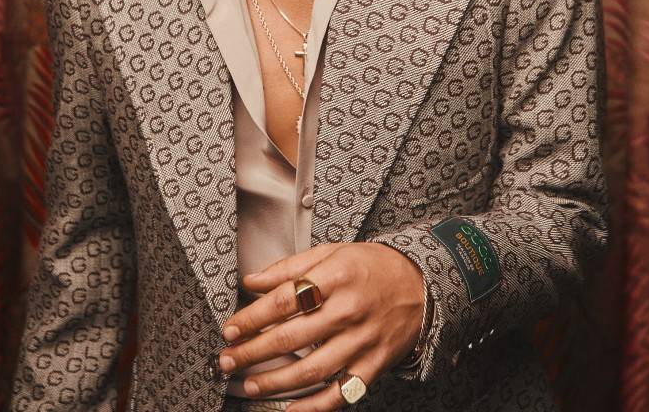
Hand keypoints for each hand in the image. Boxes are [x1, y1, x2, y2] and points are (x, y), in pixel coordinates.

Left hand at [217, 242, 424, 409]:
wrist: (420, 284)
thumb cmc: (371, 266)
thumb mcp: (332, 252)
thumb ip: (289, 267)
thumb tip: (252, 280)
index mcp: (336, 276)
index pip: (283, 300)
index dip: (251, 318)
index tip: (230, 329)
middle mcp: (348, 310)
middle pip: (291, 338)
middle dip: (253, 352)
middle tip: (228, 359)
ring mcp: (361, 341)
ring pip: (311, 370)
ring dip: (275, 382)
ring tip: (250, 383)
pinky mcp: (373, 365)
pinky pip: (340, 392)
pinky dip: (314, 406)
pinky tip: (290, 409)